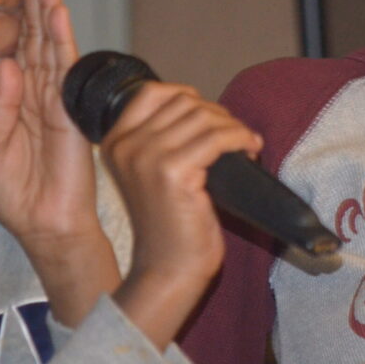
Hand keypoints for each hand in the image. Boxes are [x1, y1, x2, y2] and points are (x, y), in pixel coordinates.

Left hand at [0, 0, 118, 324]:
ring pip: (53, 44)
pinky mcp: (68, 111)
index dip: (22, 15)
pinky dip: (62, 39)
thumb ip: (0, 105)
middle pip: (41, 36)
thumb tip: (6, 63)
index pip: (23, 48)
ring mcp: (58, 100)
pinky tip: (58, 12)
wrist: (43, 226)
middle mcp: (43, 94)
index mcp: (23, 101)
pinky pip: (64, 69)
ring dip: (50, 6)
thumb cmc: (20, 195)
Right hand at [101, 81, 262, 347]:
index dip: (187, 96)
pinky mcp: (173, 172)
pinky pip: (218, 138)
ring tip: (246, 144)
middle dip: (216, 114)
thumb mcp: (151, 174)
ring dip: (233, 127)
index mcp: (114, 143)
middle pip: (182, 102)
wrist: (168, 270)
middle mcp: (125, 145)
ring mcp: (147, 157)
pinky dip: (240, 138)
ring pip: (203, 117)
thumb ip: (162, 139)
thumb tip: (203, 110)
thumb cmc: (169, 226)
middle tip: (235, 136)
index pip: (150, 92)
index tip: (211, 116)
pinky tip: (250, 150)